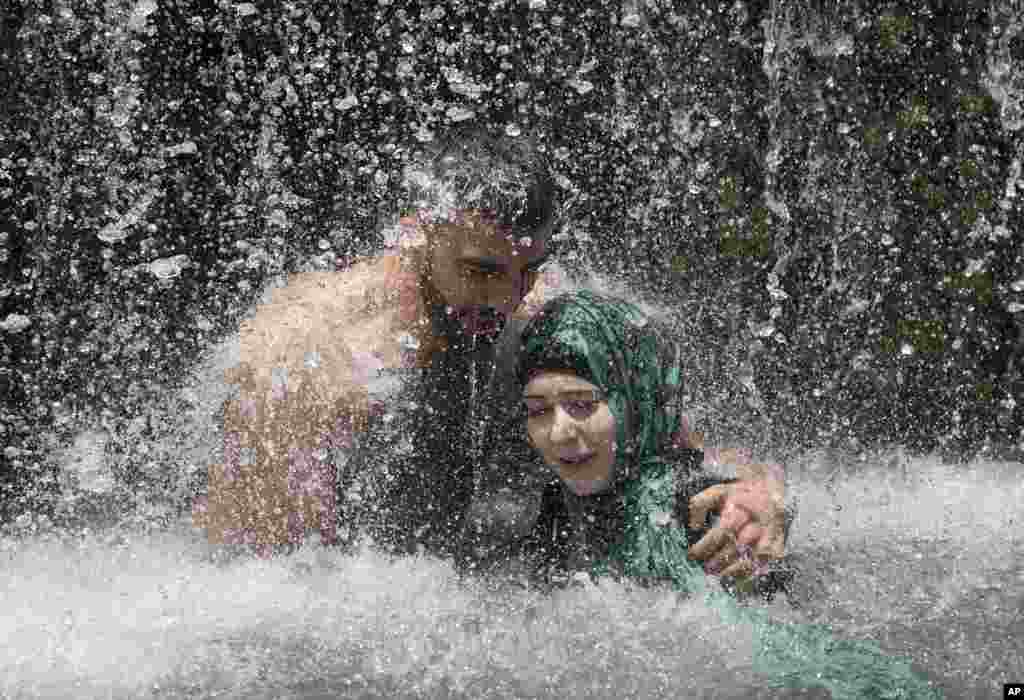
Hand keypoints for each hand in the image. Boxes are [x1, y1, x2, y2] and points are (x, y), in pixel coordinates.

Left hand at [687, 460, 786, 577]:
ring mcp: (770, 535)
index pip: (723, 531)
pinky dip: (749, 573)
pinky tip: (734, 578)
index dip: (707, 545)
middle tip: (705, 568)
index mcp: (742, 508)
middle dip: (719, 560)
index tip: (693, 554)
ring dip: (734, 570)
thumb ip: (700, 504)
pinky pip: (764, 564)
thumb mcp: (717, 492)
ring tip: (718, 575)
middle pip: (737, 546)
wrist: (769, 489)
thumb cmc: (737, 495)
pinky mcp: (777, 545)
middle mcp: (758, 522)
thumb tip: (694, 525)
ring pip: (753, 558)